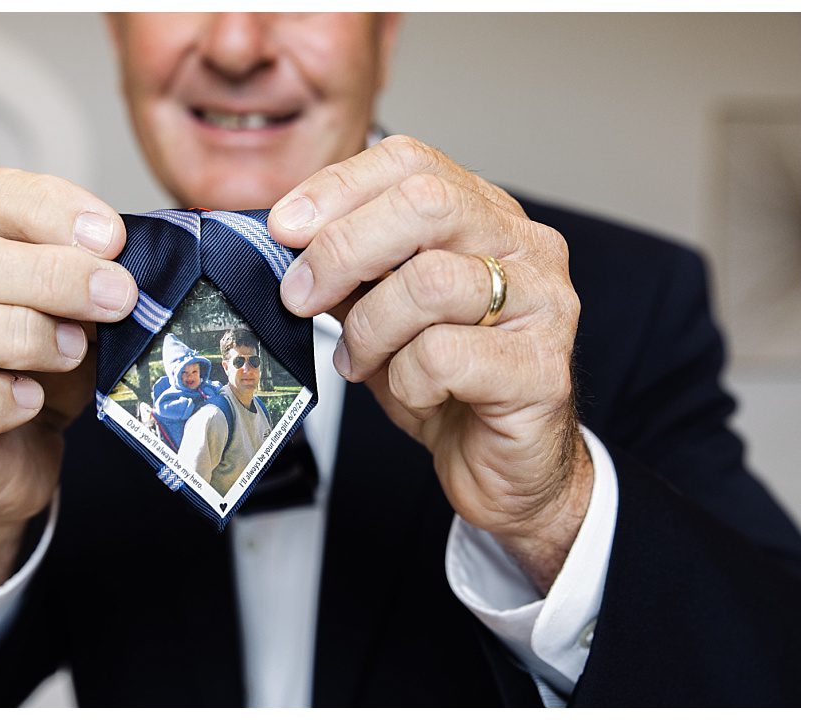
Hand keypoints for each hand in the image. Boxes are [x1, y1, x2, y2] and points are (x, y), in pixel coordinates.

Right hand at [0, 167, 138, 600]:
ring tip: (73, 351)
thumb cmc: (48, 368)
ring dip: (21, 335)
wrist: (20, 453)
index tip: (111, 239)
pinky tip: (31, 402)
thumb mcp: (82, 309)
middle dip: (50, 275)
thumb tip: (136, 265)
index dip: (46, 208)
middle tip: (116, 299)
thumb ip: (98, 277)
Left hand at [267, 135, 591, 590]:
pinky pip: (444, 355)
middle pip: (425, 203)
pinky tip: (414, 393)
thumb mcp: (378, 308)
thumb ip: (348, 267)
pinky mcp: (542, 367)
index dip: (337, 186)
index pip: (411, 160)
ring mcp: (545, 303)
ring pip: (429, 282)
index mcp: (484, 216)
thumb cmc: (443, 381)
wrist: (501, 464)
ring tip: (360, 361)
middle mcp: (525, 246)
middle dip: (341, 249)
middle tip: (300, 297)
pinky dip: (406, 380)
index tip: (283, 227)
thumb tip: (286, 239)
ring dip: (369, 329)